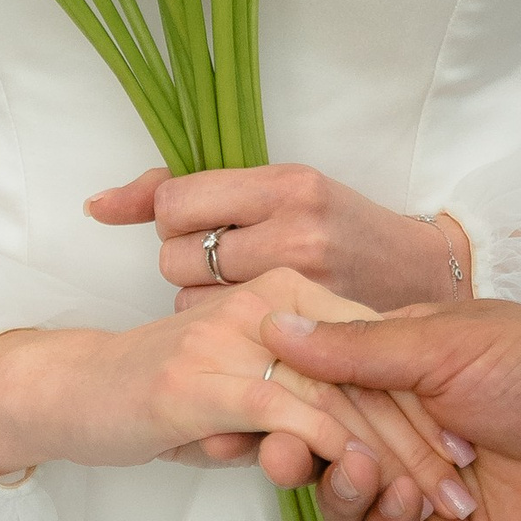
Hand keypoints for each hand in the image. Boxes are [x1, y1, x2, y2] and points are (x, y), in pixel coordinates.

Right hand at [0, 268, 473, 520]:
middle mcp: (273, 311)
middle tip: (461, 488)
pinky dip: (338, 458)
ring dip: (386, 461)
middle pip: (367, 377)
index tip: (462, 455)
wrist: (54, 391)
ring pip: (341, 405)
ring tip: (411, 497)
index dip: (418, 405)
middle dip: (420, 439)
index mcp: (291, 292)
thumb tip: (365, 405)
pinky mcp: (214, 392)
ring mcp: (243, 349)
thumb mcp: (243, 379)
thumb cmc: (144, 387)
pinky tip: (360, 487)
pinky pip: (296, 422)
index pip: (373, 350)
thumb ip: (307, 374)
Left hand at [89, 164, 470, 312]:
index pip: (175, 203)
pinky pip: (220, 338)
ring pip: (189, 303)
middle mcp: (293, 229)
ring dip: (202, 304)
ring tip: (245, 297)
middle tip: (231, 266)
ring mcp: (301, 287)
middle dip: (188, 264)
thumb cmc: (342, 229)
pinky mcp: (306, 335)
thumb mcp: (280, 191)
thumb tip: (96, 204)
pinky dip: (224, 336)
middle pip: (174, 256)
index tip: (204, 227)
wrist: (424, 275)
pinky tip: (254, 327)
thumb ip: (193, 194)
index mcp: (286, 182)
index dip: (175, 220)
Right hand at [263, 300, 520, 520]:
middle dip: (300, 454)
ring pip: (349, 504)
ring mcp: (422, 491)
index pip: (322, 392)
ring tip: (365, 473)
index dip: (287, 400)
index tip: (256, 402)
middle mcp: (405, 434)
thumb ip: (357, 347)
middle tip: (285, 454)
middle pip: (325, 453)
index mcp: (401, 376)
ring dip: (345, 490)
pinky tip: (405, 502)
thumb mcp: (445, 343)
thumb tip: (277, 323)